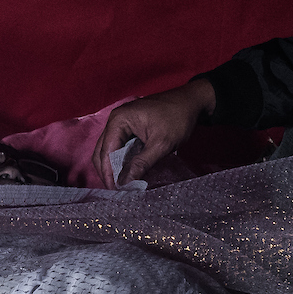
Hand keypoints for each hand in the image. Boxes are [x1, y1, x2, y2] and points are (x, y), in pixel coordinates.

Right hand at [92, 78, 214, 185]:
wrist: (191, 102)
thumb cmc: (177, 118)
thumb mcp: (161, 144)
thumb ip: (141, 164)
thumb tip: (125, 184)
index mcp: (119, 120)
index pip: (106, 151)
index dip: (108, 173)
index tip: (115, 191)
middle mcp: (115, 120)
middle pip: (101, 151)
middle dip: (107, 172)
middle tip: (117, 191)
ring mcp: (120, 123)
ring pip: (107, 150)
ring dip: (112, 168)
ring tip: (121, 185)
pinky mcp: (127, 128)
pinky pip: (117, 147)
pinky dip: (119, 161)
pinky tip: (126, 173)